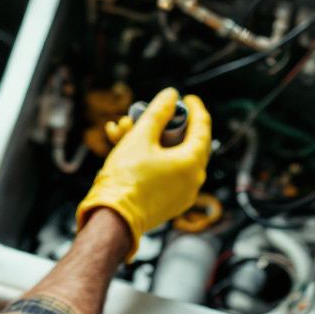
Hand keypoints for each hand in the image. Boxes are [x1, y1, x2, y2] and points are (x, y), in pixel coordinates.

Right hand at [76, 88, 211, 260]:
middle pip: (185, 142)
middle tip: (150, 115)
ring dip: (150, 142)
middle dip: (163, 125)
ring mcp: (183, 194)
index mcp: (192, 162)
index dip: (194, 108)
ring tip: (122, 130)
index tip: (185, 98)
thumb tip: (171, 95)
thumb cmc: (126, 179)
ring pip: (172, 158)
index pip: (202, 127)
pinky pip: (166, 173)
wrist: (112, 218)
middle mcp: (193, 180)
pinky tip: (125, 149)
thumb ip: (158, 112)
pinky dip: (152, 160)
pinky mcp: (170, 203)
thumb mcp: (140, 137)